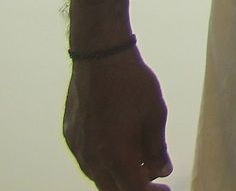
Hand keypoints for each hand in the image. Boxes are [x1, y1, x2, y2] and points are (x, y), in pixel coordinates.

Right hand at [63, 50, 171, 190]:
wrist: (100, 58)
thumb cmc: (133, 84)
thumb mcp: (156, 115)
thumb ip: (157, 148)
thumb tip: (162, 171)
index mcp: (117, 156)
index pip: (134, 190)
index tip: (165, 189)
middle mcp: (93, 159)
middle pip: (113, 189)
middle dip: (134, 187)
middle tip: (153, 181)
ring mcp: (78, 149)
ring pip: (98, 177)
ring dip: (118, 176)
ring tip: (140, 164)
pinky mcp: (70, 137)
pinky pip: (87, 160)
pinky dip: (104, 163)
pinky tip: (119, 149)